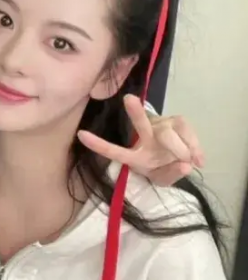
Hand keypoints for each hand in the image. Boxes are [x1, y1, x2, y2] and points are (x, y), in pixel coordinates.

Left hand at [77, 94, 203, 185]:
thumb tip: (185, 165)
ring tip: (189, 162)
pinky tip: (199, 159)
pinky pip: (186, 130)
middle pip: (140, 124)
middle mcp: (144, 136)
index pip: (113, 150)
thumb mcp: (162, 180)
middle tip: (128, 99)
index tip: (80, 134)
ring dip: (181, 150)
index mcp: (133, 155)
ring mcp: (160, 126)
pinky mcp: (177, 121)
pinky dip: (194, 146)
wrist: (178, 160)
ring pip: (169, 134)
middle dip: (135, 112)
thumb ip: (171, 175)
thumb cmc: (161, 169)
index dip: (98, 144)